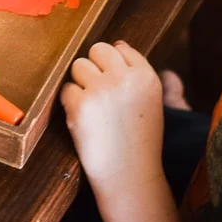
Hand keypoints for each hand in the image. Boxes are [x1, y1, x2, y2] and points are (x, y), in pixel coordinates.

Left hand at [61, 41, 164, 184]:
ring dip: (81, 83)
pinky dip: (71, 103)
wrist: (130, 176)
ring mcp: (102, 90)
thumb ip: (141, 72)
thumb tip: (122, 45)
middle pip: (97, 50)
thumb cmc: (140, 140)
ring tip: (94, 107)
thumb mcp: (155, 103)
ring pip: (78, 65)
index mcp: (146, 76)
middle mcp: (125, 79)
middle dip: (94, 67)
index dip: (112, 66)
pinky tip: (85, 120)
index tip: (114, 83)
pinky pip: (66, 89)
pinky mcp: (81, 105)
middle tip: (100, 93)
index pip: (120, 48)